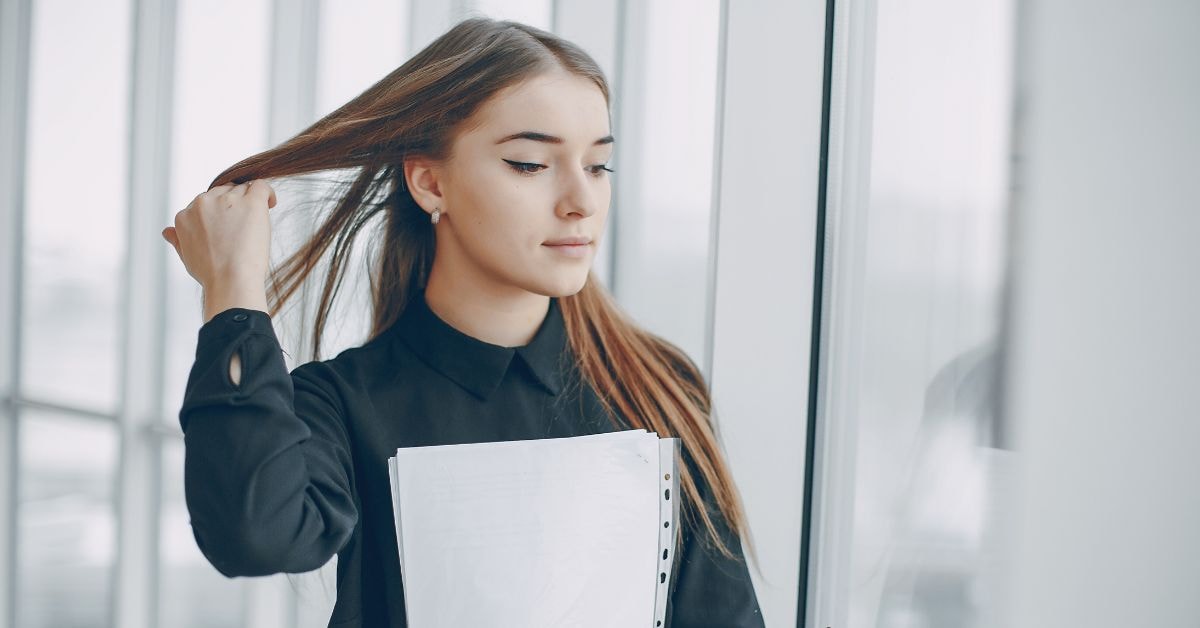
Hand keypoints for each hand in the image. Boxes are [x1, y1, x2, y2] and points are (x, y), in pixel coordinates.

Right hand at [162, 179, 276, 292]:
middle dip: (234, 205)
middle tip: (244, 227)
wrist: (231, 281)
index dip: (219, 213)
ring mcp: (227, 201)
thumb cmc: (212, 274)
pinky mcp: (250, 202)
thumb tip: (168, 231)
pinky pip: (260, 186)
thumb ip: (178, 240)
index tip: (229, 227)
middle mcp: (202, 203)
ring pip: (242, 189)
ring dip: (249, 202)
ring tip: (256, 224)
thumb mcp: (187, 256)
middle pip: (223, 191)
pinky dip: (267, 193)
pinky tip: (271, 203)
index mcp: (185, 215)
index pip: (205, 202)